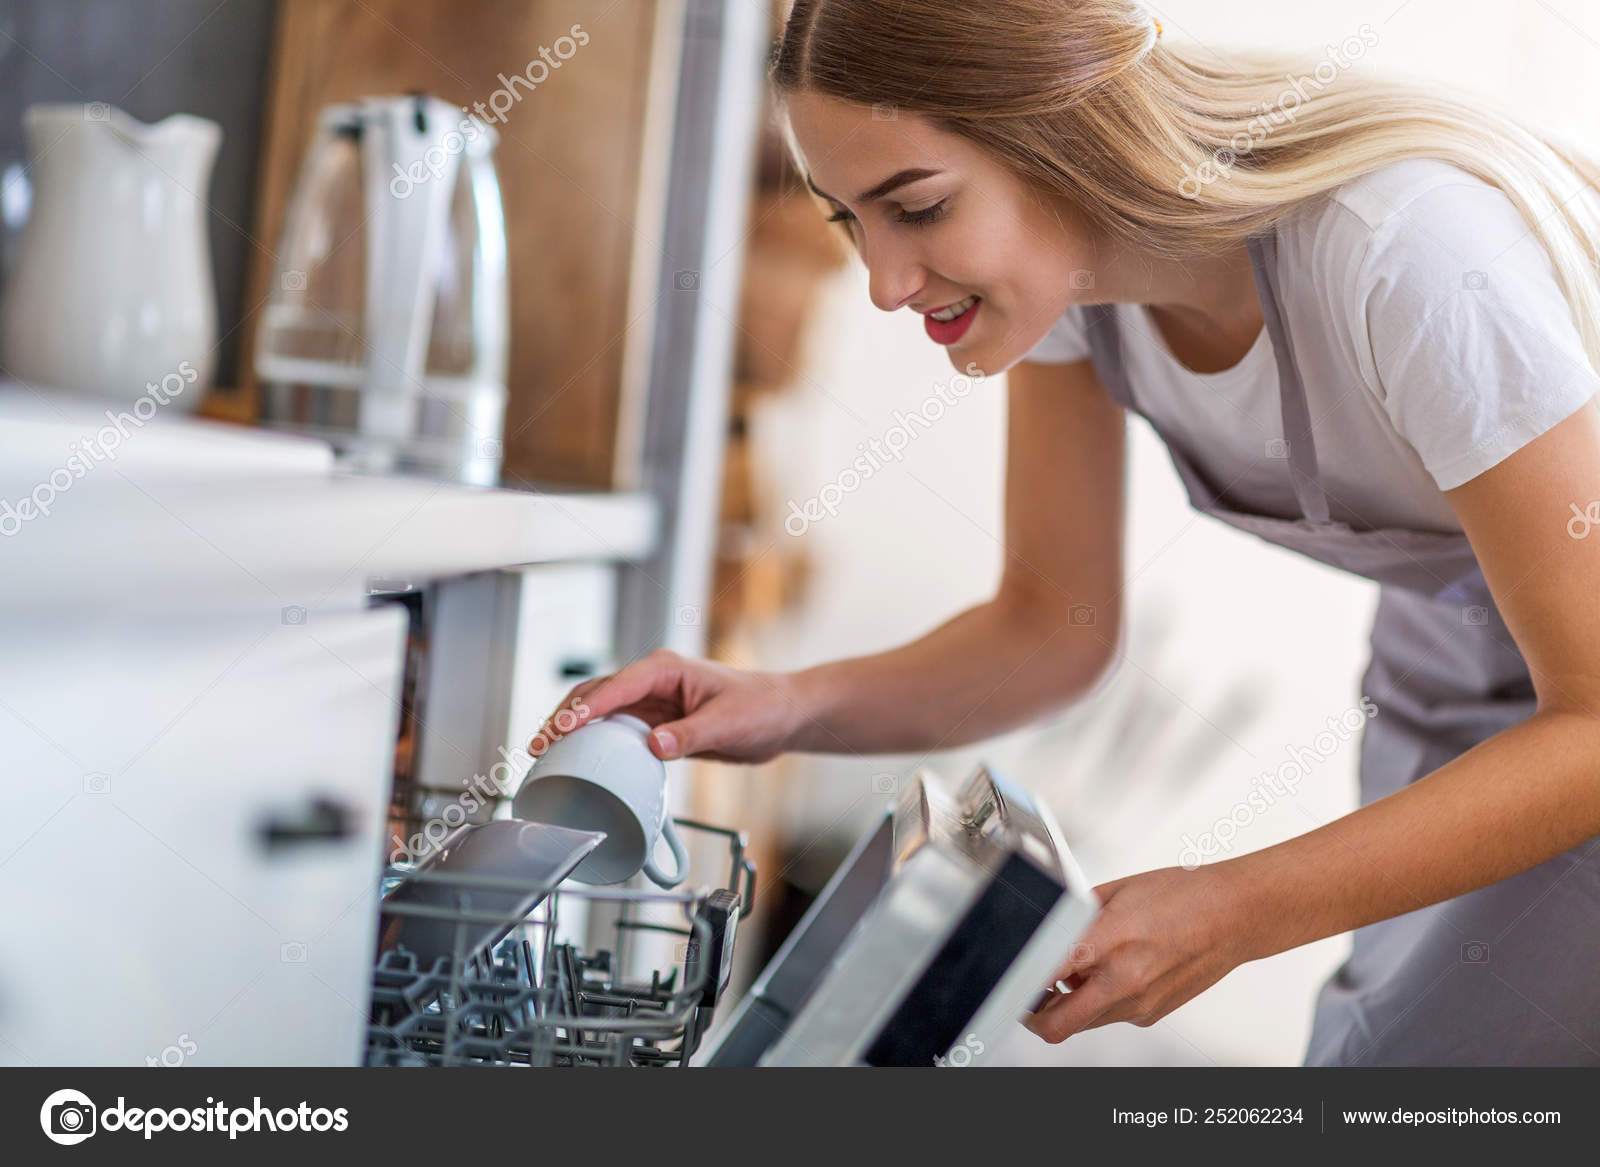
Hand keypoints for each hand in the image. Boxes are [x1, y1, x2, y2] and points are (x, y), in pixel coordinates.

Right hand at [530, 648, 808, 763]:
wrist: (780, 717)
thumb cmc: (760, 708)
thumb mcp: (728, 724)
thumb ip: (690, 735)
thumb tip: (653, 746)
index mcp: (666, 669)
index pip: (616, 686)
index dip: (586, 708)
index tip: (561, 728)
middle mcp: (653, 680)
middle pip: (596, 694)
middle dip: (564, 717)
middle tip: (538, 745)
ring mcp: (652, 701)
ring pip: (601, 711)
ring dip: (572, 729)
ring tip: (544, 753)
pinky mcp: (656, 722)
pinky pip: (617, 730)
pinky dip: (595, 742)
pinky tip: (579, 760)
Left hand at [1024, 865, 1249, 1041]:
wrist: (1235, 916)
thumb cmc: (1181, 894)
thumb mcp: (1118, 891)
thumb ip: (1077, 918)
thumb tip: (1046, 934)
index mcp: (1112, 941)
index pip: (1047, 974)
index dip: (1020, 978)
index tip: (1010, 973)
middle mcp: (1125, 981)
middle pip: (1056, 1024)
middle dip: (1032, 1014)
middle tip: (1026, 994)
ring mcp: (1139, 1004)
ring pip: (1081, 1023)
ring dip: (1067, 1005)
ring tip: (1076, 971)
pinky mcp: (1150, 1015)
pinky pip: (1108, 1016)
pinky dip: (1098, 1001)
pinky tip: (1112, 971)